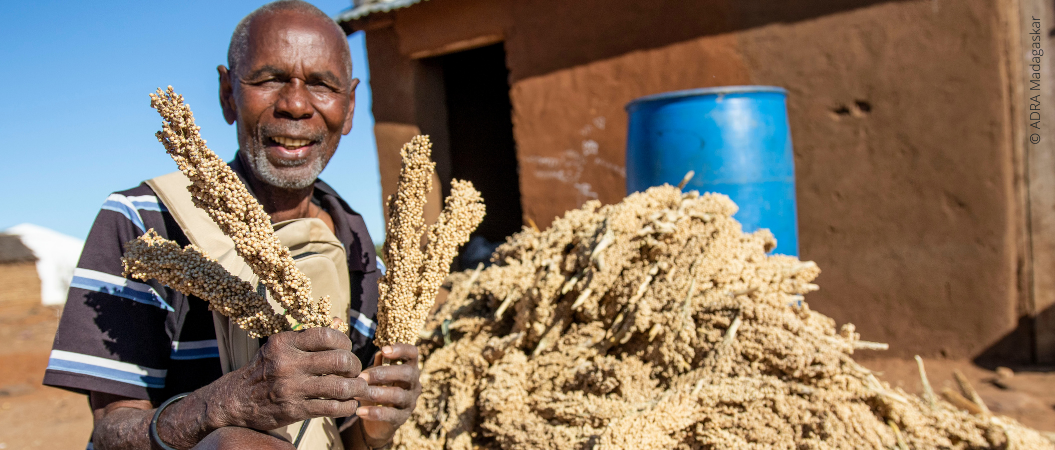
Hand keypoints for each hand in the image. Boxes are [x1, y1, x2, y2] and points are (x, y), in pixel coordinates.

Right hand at [210, 327, 368, 430]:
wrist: (236, 400)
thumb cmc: (264, 370)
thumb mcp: (279, 347)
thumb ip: (308, 337)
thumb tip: (338, 321)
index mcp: (285, 343)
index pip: (327, 336)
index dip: (345, 342)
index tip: (346, 350)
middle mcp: (288, 364)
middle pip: (340, 360)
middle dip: (355, 366)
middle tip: (355, 371)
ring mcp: (292, 388)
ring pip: (340, 387)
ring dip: (357, 388)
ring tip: (358, 388)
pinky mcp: (294, 410)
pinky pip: (332, 408)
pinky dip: (347, 406)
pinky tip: (349, 404)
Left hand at [355, 344, 421, 447]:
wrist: (378, 421)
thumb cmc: (378, 389)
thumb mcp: (377, 376)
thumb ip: (379, 364)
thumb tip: (379, 353)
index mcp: (409, 368)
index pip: (412, 354)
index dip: (401, 350)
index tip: (384, 350)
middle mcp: (414, 383)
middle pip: (406, 373)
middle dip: (383, 373)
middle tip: (362, 377)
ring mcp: (410, 401)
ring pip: (398, 395)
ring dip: (376, 393)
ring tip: (357, 394)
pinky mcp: (403, 418)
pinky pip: (390, 415)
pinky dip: (374, 413)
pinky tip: (360, 411)